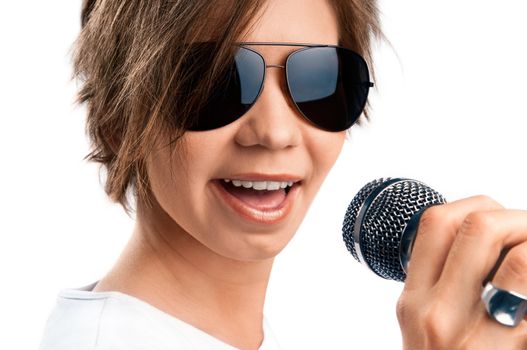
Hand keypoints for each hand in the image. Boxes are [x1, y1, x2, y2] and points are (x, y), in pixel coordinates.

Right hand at [396, 195, 526, 349]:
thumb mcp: (420, 324)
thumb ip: (440, 285)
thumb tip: (486, 247)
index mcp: (414, 300)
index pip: (436, 223)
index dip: (474, 206)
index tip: (496, 216)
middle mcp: (439, 313)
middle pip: (479, 227)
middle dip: (517, 217)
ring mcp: (479, 337)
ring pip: (520, 261)